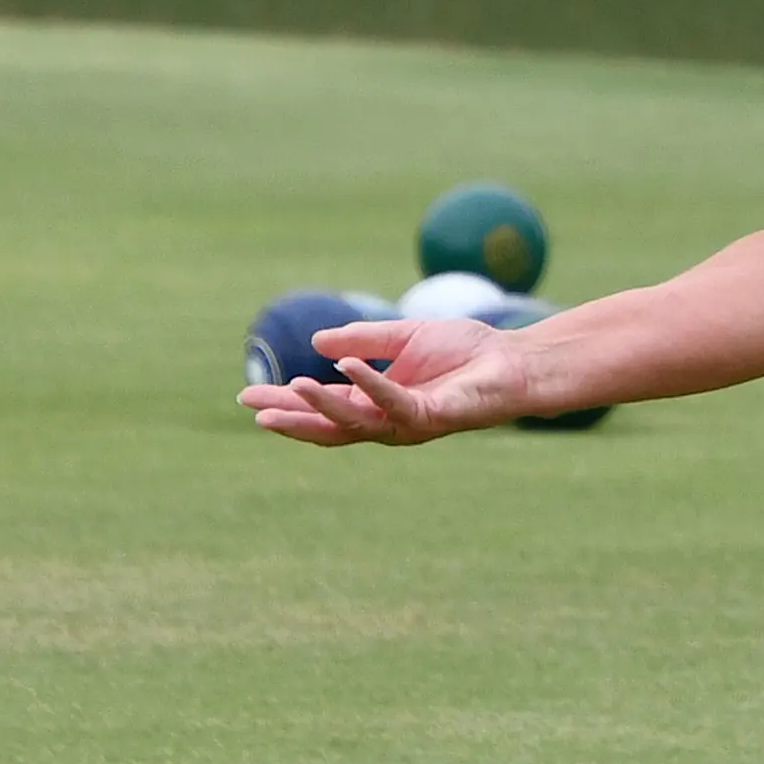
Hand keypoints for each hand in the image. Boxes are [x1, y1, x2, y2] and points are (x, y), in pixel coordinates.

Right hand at [241, 318, 534, 446]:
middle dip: (292, 418)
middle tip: (253, 409)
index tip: (248, 395)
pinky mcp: (433, 414)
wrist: (515, 359)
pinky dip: (370, 385)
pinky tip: (344, 370)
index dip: (288, 402)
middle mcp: (390, 420)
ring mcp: (410, 421)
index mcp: (378, 403)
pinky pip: (394, 401)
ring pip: (357, 422)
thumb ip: (363, 341)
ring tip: (289, 388)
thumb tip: (318, 343)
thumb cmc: (466, 351)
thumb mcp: (404, 337)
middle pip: (331, 426)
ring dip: (321, 406)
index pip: (325, 407)